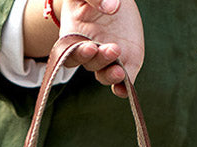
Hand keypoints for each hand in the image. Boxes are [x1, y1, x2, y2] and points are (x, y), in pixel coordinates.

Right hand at [23, 0, 143, 97]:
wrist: (113, 0)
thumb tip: (111, 7)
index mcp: (74, 37)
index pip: (70, 54)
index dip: (78, 54)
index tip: (90, 47)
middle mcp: (90, 53)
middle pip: (91, 64)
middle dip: (100, 60)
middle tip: (112, 49)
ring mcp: (107, 60)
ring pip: (105, 75)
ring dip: (111, 75)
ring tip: (120, 70)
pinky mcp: (126, 63)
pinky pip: (123, 81)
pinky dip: (123, 87)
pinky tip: (124, 89)